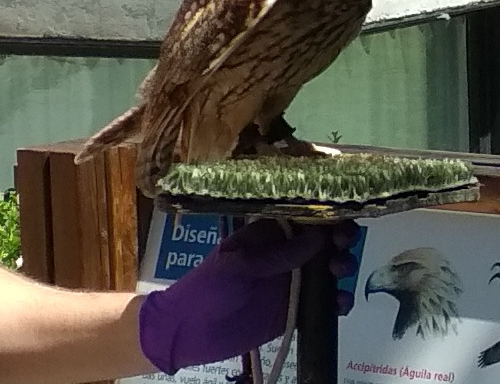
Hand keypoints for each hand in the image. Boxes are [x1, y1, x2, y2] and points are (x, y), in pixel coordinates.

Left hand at [139, 219, 359, 373]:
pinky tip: (340, 304)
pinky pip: (322, 302)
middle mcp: (285, 252)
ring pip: (327, 269)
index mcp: (268, 233)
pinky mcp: (295, 308)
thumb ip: (279, 254)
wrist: (191, 332)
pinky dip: (337, 301)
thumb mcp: (240, 265)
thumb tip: (319, 237)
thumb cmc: (210, 287)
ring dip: (341, 266)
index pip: (303, 216)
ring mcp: (291, 280)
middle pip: (322, 240)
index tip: (342, 217)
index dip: (325, 215)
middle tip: (343, 246)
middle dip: (339, 239)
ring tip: (340, 272)